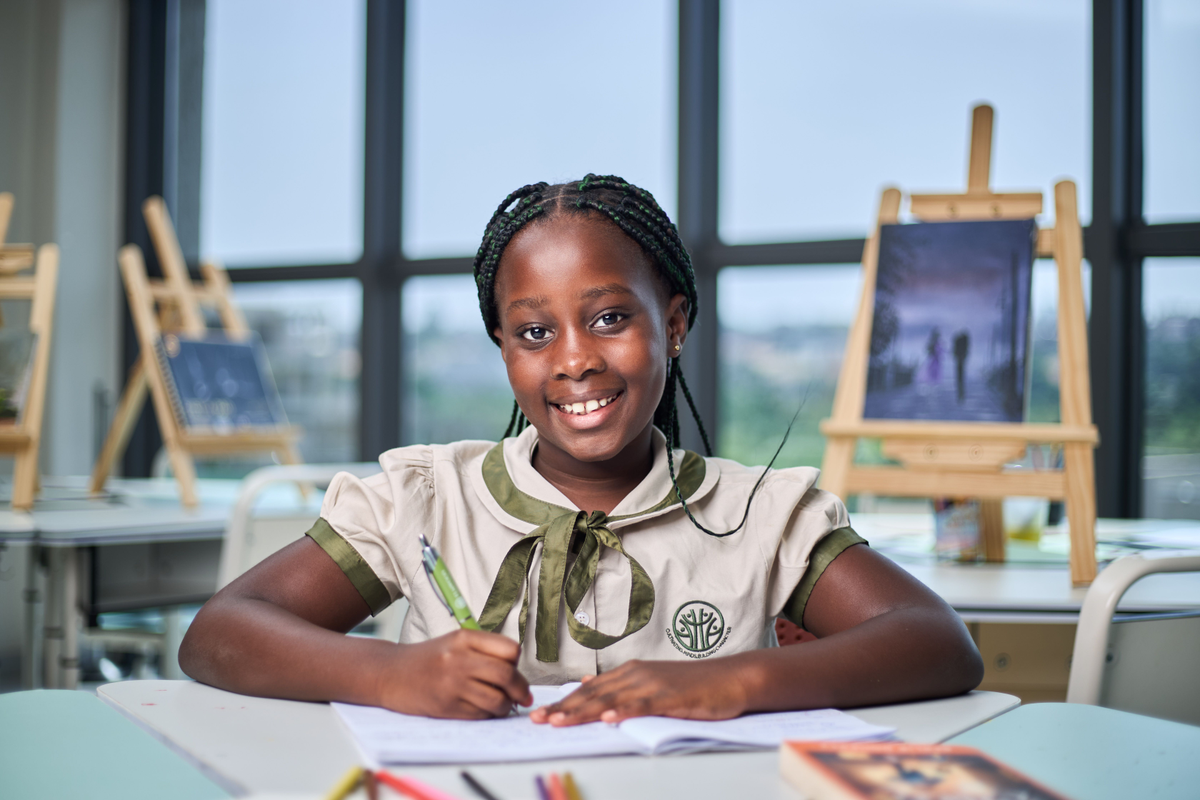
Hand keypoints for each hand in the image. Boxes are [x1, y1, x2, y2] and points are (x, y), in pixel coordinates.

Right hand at [374, 629, 531, 719]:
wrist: (389, 673)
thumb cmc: (427, 659)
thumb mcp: (455, 643)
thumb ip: (484, 652)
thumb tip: (517, 674)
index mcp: (465, 638)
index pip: (510, 650)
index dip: (517, 664)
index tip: (515, 672)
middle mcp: (459, 659)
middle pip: (507, 675)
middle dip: (520, 689)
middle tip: (522, 697)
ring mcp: (452, 683)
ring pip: (497, 699)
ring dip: (506, 706)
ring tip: (501, 705)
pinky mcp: (446, 706)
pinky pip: (480, 715)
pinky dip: (488, 715)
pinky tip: (483, 710)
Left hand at [528, 659, 749, 725]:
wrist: (731, 678)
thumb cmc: (694, 685)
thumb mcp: (652, 682)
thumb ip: (620, 684)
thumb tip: (588, 682)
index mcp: (630, 673)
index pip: (589, 689)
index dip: (563, 702)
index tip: (540, 714)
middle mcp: (636, 675)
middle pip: (592, 694)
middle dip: (563, 708)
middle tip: (537, 720)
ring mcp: (653, 684)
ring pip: (610, 699)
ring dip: (582, 711)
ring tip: (558, 721)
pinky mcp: (670, 696)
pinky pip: (642, 705)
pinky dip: (623, 711)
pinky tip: (607, 718)